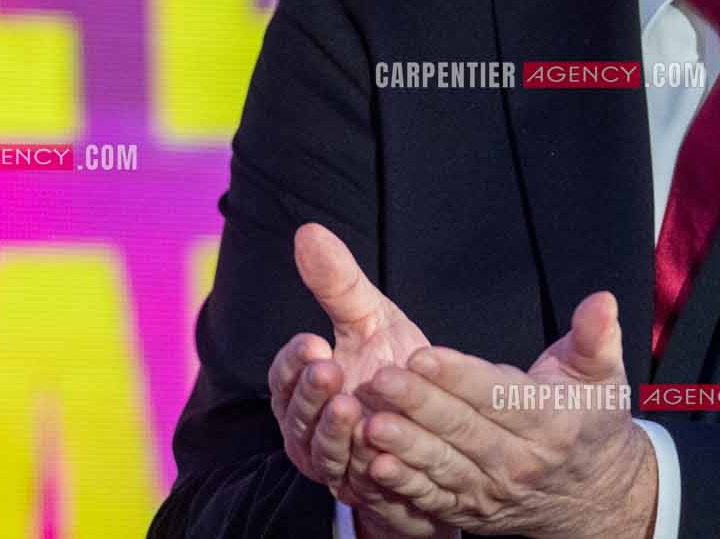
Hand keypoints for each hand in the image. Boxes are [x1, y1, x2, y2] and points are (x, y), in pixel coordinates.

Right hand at [267, 223, 456, 537]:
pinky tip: (380, 447)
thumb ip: (338, 283)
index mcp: (303, 385)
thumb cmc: (393, 364)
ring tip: (348, 407)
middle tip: (327, 369)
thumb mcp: (370, 318)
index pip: (284, 374)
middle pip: (296, 415)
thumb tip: (307, 230)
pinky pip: (359, 481)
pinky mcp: (363, 489)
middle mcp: (308, 428)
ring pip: (320, 452)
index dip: (293, 361)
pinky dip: (366, 466)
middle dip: (309, 393)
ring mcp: (333, 462)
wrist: (435, 420)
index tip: (312, 341)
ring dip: (331, 431)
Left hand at [351, 291, 657, 538]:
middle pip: (464, 430)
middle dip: (419, 404)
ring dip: (405, 446)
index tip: (423, 355)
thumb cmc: (591, 419)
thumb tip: (601, 300)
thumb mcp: (602, 375)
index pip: (500, 396)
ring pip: (444, 466)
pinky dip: (405, 486)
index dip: (460, 376)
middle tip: (379, 379)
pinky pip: (434, 499)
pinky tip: (374, 468)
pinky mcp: (472, 511)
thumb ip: (596, 336)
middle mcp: (522, 461)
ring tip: (371, 424)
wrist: (594, 496)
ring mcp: (494, 491)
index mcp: (552, 421)